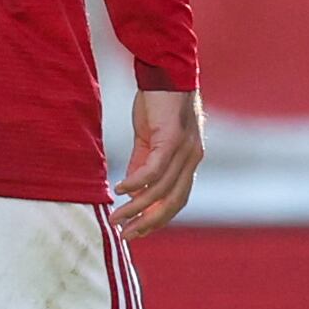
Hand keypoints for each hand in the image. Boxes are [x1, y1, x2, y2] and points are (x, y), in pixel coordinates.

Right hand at [117, 89, 205, 237]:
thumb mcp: (150, 141)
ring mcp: (185, 150)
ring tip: (116, 217)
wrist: (165, 73)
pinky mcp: (172, 138)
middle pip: (173, 202)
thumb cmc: (158, 106)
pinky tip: (120, 190)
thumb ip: (143, 165)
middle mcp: (192, 159)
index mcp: (189, 162)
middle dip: (149, 222)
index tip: (137, 232)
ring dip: (137, 207)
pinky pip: (154, 169)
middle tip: (126, 234)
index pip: (177, 200)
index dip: (158, 219)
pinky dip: (137, 183)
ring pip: (161, 190)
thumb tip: (132, 191)